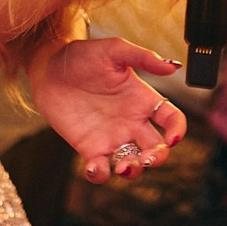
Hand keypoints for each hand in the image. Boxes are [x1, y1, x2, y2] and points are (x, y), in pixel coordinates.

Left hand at [30, 38, 187, 183]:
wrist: (49, 66)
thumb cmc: (82, 54)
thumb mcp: (115, 50)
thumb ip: (144, 57)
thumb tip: (173, 66)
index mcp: (142, 99)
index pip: (171, 119)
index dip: (177, 131)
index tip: (172, 138)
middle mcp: (131, 121)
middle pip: (156, 148)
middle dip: (157, 158)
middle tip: (145, 158)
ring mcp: (111, 136)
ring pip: (132, 164)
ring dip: (133, 171)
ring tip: (123, 167)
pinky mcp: (88, 147)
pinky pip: (100, 170)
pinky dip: (101, 175)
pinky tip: (96, 166)